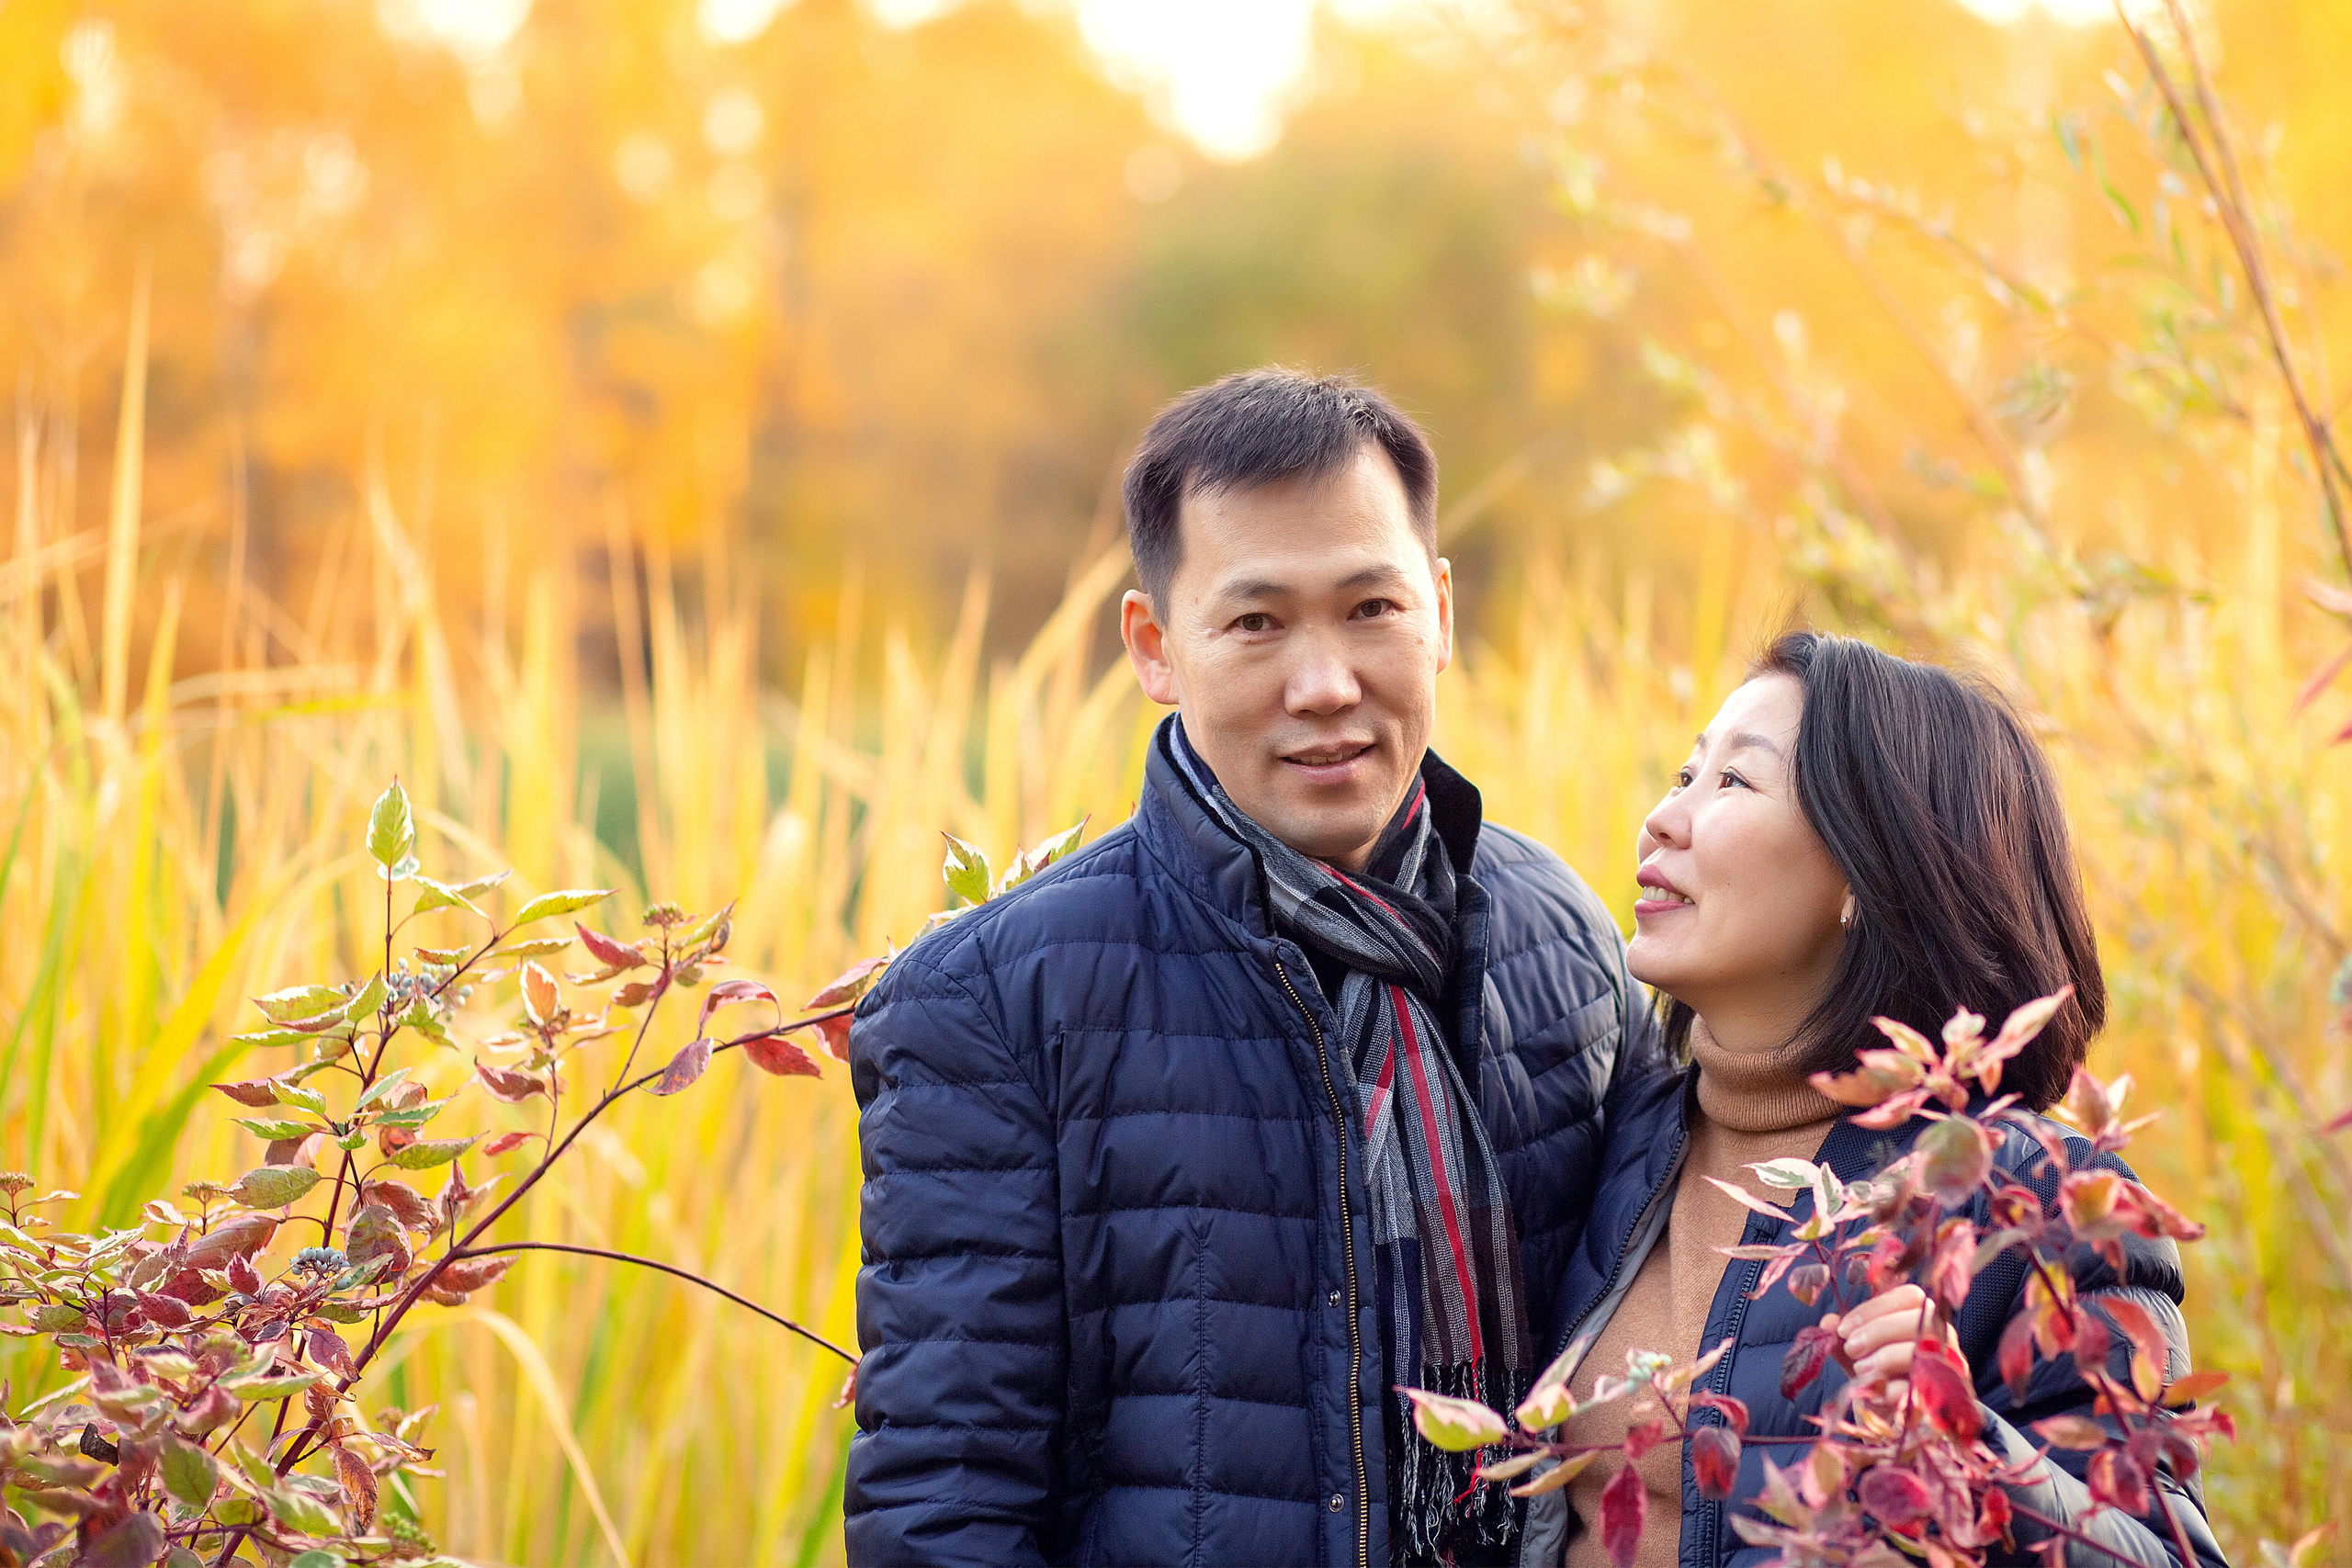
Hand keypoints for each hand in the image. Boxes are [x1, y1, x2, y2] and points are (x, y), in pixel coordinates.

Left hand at [1833, 1284, 1960, 1389]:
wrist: (1894, 1425)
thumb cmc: (1878, 1379)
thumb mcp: (1857, 1356)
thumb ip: (1843, 1338)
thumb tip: (1828, 1321)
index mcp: (1922, 1319)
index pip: (1911, 1296)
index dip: (1876, 1307)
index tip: (1844, 1328)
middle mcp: (1943, 1340)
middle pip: (1923, 1319)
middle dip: (1880, 1330)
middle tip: (1851, 1347)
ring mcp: (1949, 1369)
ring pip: (1927, 1349)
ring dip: (1886, 1357)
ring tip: (1859, 1369)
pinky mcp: (1946, 1398)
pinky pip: (1923, 1387)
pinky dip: (1893, 1389)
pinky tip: (1874, 1394)